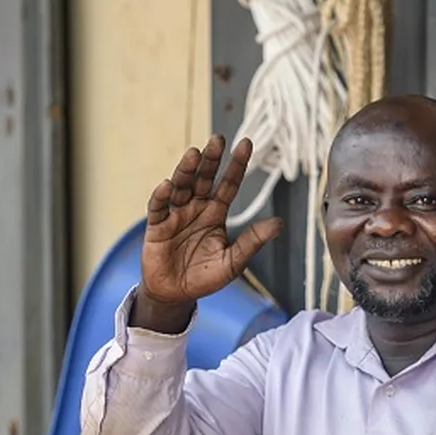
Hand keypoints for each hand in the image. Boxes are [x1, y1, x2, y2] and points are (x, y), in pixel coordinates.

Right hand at [132, 135, 282, 332]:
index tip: (246, 143)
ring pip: (181, 186)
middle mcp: (196, 208)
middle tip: (218, 139)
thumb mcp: (233, 262)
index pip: (228, 184)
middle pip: (204, 178)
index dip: (237, 165)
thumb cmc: (205, 277)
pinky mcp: (157, 227)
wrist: (176, 295)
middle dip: (211, 159)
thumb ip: (252, 242)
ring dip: (186, 170)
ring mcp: (175, 215)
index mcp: (215, 213)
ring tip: (194, 154)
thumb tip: (279, 223)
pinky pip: (158, 208)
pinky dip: (161, 196)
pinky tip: (167, 186)